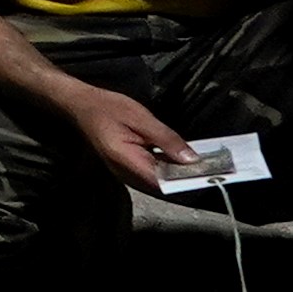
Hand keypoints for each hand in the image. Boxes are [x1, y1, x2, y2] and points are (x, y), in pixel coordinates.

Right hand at [47, 74, 198, 192]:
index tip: (210, 174)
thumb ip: (166, 139)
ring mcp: (126, 174)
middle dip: (187, 179)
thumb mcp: (140, 117)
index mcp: (126, 161)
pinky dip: (168, 171)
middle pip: (163, 187)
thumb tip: (192, 159)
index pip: (163, 182)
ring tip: (202, 166)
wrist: (79, 105)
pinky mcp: (128, 170)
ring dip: (179, 176)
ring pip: (159, 184)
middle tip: (213, 169)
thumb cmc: (107, 107)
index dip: (187, 181)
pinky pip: (153, 176)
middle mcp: (125, 174)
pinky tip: (181, 161)